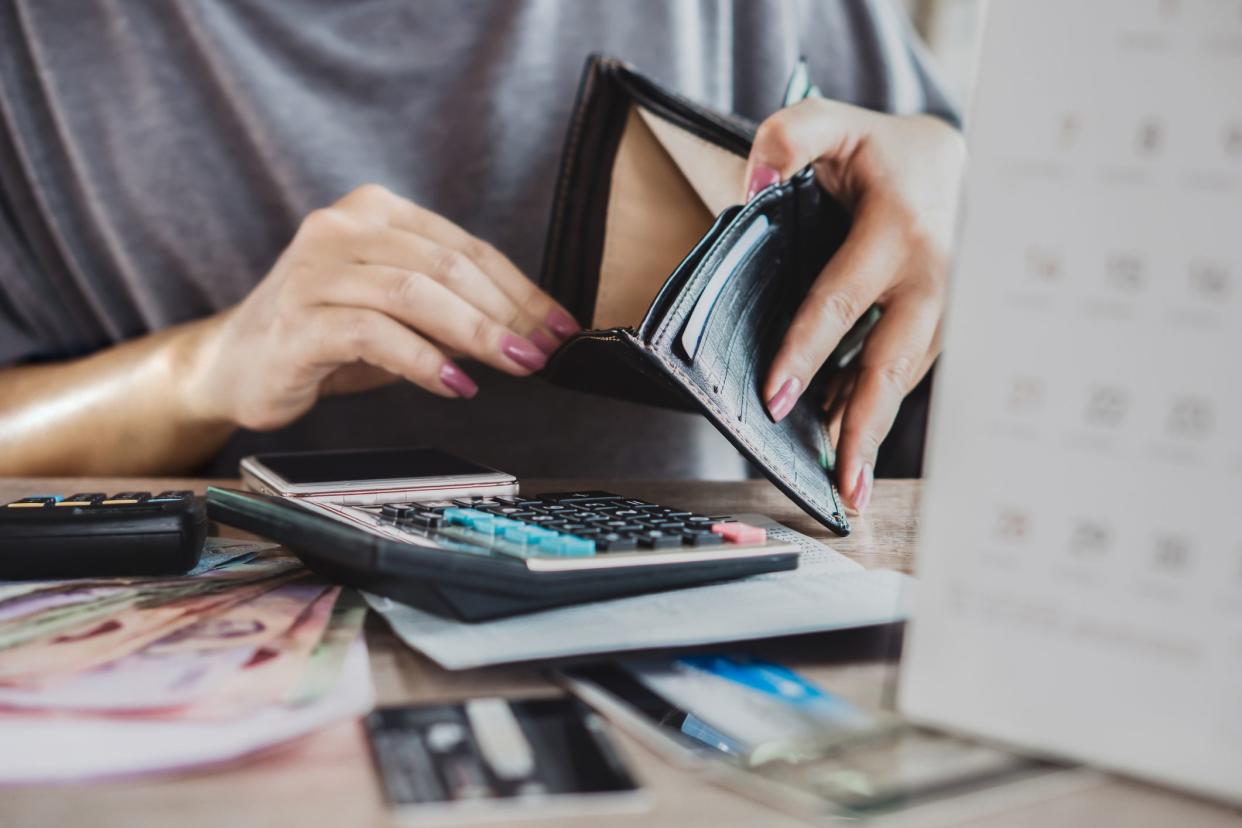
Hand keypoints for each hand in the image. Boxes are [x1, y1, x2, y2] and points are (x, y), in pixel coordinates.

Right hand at [183, 184, 580, 429]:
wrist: (235, 364)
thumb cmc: (326, 335)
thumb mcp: (396, 311)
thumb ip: (450, 307)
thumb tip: (527, 331)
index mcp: (373, 212)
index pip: (465, 247)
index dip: (520, 289)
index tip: (559, 326)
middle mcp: (341, 228)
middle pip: (446, 265)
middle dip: (507, 312)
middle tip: (543, 351)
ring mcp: (314, 271)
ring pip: (414, 292)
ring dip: (475, 333)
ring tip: (513, 363)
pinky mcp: (298, 321)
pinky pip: (373, 333)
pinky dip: (423, 360)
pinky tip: (455, 384)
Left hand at [745, 99, 963, 512]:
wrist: (954, 160)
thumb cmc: (882, 150)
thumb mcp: (833, 121)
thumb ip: (788, 137)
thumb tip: (749, 185)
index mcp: (900, 230)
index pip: (841, 300)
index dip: (806, 352)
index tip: (777, 398)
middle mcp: (932, 277)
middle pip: (891, 364)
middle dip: (864, 428)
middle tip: (841, 487)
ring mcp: (945, 307)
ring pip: (901, 378)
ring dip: (870, 428)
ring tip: (842, 482)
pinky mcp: (944, 326)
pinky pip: (905, 372)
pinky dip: (874, 403)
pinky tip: (845, 435)